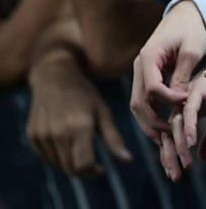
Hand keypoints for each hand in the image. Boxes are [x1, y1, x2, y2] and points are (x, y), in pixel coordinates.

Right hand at [27, 49, 132, 176]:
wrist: (54, 77)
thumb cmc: (85, 94)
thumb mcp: (103, 112)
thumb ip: (114, 139)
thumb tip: (128, 160)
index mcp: (79, 127)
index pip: (83, 165)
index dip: (93, 172)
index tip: (102, 169)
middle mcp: (57, 133)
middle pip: (70, 168)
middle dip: (84, 171)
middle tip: (94, 165)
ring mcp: (42, 135)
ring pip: (58, 164)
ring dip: (71, 164)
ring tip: (82, 149)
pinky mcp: (33, 135)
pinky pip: (47, 157)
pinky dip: (58, 157)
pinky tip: (67, 143)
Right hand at [131, 0, 205, 143]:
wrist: (185, 14)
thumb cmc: (192, 28)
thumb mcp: (191, 49)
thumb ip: (183, 74)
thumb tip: (178, 101)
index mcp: (149, 57)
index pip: (152, 87)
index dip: (168, 99)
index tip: (187, 104)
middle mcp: (140, 66)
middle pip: (138, 102)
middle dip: (152, 123)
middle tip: (170, 139)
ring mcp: (141, 72)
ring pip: (138, 105)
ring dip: (150, 124)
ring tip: (166, 142)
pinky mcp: (148, 77)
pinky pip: (145, 100)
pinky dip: (153, 116)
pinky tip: (166, 129)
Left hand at [159, 72, 205, 180]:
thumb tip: (202, 158)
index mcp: (184, 112)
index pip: (170, 137)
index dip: (170, 156)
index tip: (173, 175)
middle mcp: (182, 104)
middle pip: (168, 133)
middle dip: (170, 156)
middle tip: (175, 177)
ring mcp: (188, 96)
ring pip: (176, 124)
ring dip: (179, 146)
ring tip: (185, 165)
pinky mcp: (199, 89)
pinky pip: (190, 110)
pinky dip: (189, 126)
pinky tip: (190, 142)